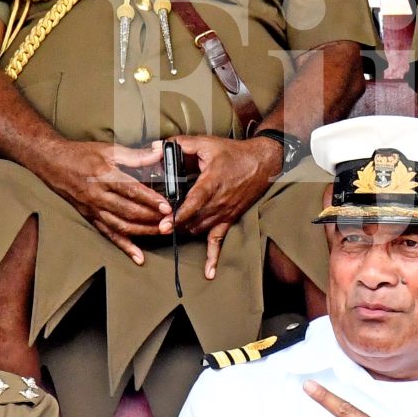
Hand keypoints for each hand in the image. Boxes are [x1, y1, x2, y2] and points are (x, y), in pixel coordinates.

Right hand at [38, 141, 171, 265]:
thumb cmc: (82, 155)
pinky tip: (138, 256)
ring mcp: (94, 210)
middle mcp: (98, 195)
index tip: (167, 205)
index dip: (150, 199)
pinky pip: (109, 235)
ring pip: (122, 226)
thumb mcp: (109, 149)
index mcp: (104, 175)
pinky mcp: (91, 218)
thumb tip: (158, 153)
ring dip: (143, 231)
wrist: (53, 164)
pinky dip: (125, 247)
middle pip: (128, 211)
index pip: (131, 190)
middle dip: (152, 217)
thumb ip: (135, 155)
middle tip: (171, 220)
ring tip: (162, 232)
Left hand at [168, 135, 278, 278]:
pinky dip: (214, 257)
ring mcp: (224, 213)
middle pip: (193, 220)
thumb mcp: (207, 143)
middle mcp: (219, 202)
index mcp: (212, 182)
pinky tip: (209, 273)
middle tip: (155, 231)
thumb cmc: (234, 153)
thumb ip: (181, 144)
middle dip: (174, 226)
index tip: (165, 224)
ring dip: (184, 233)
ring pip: (199, 230)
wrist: (262, 163)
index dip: (179, 215)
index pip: (194, 202)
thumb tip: (156, 146)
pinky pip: (220, 241)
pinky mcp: (228, 219)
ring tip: (168, 236)